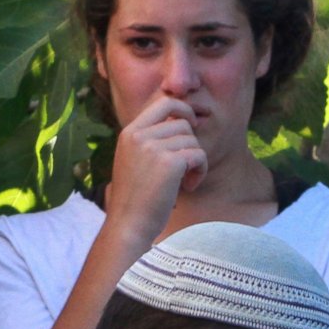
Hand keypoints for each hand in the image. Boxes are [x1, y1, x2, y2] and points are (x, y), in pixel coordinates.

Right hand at [104, 95, 207, 236]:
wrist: (128, 225)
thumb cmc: (135, 198)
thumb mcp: (133, 160)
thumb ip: (149, 140)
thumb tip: (182, 119)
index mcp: (130, 132)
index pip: (164, 102)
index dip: (184, 109)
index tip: (191, 125)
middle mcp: (139, 136)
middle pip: (183, 123)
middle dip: (190, 143)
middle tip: (186, 165)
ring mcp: (153, 148)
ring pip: (192, 140)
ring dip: (195, 161)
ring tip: (185, 181)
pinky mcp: (169, 163)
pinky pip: (199, 155)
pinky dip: (200, 171)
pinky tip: (189, 186)